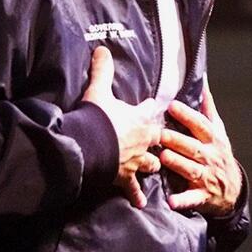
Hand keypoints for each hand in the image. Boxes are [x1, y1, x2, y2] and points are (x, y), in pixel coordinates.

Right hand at [81, 46, 161, 207]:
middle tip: (161, 141)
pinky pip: (133, 188)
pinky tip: (140, 203)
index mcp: (141, 119)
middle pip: (157, 140)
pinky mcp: (125, 177)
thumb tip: (102, 48)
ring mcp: (136, 161)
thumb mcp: (99, 90)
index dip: (153, 108)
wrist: (90, 146)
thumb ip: (102, 70)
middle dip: (159, 140)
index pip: (152, 110)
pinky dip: (136, 195)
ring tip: (154, 167)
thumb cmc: (97, 118)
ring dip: (152, 165)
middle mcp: (144, 141)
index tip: (156, 107)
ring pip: (151, 164)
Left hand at [160, 84, 241, 215]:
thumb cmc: (219, 155)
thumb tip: (202, 84)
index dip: (187, 115)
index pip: (200, 125)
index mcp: (213, 140)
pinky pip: (192, 198)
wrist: (233, 190)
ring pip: (191, 170)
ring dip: (178, 164)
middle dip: (177, 140)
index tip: (172, 106)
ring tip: (164, 157)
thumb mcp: (218, 131)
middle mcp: (210, 157)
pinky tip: (171, 201)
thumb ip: (208, 109)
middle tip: (160, 133)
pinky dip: (182, 200)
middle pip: (193, 147)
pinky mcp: (203, 196)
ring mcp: (207, 177)